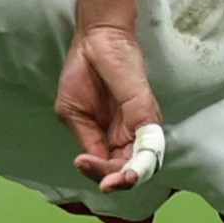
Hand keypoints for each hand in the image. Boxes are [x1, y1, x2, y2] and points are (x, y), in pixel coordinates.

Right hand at [56, 22, 165, 184]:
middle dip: (115, 182)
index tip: (81, 165)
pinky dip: (140, 160)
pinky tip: (124, 166)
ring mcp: (141, 122)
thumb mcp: (74, 113)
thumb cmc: (84, 71)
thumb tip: (94, 163)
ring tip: (113, 181)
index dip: (100, 175)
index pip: (111, 166)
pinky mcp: (146, 109)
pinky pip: (149, 142)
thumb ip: (89, 139)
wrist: (95, 38)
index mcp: (111, 136)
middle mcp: (130, 132)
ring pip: (141, 163)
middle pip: (129, 170)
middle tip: (105, 183)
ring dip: (128, 177)